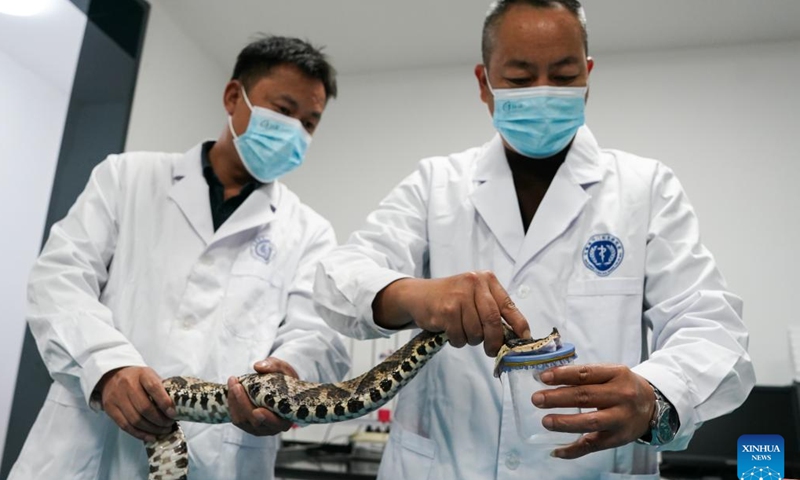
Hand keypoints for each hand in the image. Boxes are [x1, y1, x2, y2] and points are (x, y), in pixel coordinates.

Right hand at [96, 366, 175, 441]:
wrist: (112, 376)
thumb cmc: (137, 378)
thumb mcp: (151, 376)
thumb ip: (162, 389)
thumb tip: (175, 408)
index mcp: (142, 374)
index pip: (154, 388)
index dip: (165, 403)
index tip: (173, 414)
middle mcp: (127, 385)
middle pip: (144, 408)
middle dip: (160, 420)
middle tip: (169, 424)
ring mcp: (117, 397)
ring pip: (135, 420)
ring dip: (151, 429)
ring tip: (162, 431)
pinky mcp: (110, 409)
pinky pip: (125, 426)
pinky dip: (140, 434)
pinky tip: (150, 436)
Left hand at [227, 357, 296, 435]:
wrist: (280, 388)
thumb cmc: (285, 380)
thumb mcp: (284, 369)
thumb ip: (274, 366)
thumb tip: (258, 366)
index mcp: (287, 416)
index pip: (276, 423)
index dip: (267, 418)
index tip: (257, 410)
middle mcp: (273, 427)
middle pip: (255, 421)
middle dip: (243, 403)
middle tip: (237, 385)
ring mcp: (259, 428)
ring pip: (242, 421)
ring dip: (235, 402)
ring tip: (232, 381)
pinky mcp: (248, 425)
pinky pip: (237, 419)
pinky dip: (232, 404)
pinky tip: (231, 389)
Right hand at [373, 272, 529, 355]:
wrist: (419, 295)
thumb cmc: (451, 298)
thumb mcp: (474, 296)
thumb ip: (493, 310)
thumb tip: (514, 336)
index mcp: (486, 279)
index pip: (508, 305)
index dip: (519, 325)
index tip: (524, 339)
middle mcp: (474, 283)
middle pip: (493, 321)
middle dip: (494, 341)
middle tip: (491, 350)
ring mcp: (459, 296)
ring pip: (476, 333)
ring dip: (471, 340)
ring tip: (462, 331)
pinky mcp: (446, 310)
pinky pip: (460, 337)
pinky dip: (457, 341)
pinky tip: (450, 331)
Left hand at [531, 364, 655, 458]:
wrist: (652, 406)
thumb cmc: (623, 386)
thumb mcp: (610, 373)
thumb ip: (584, 375)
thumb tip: (548, 378)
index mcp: (617, 374)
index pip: (586, 373)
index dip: (563, 375)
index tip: (543, 377)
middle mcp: (621, 396)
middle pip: (586, 397)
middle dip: (558, 398)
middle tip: (537, 399)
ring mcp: (621, 419)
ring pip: (590, 422)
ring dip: (565, 423)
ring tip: (546, 421)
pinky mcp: (618, 438)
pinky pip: (593, 446)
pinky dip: (573, 450)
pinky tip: (557, 451)